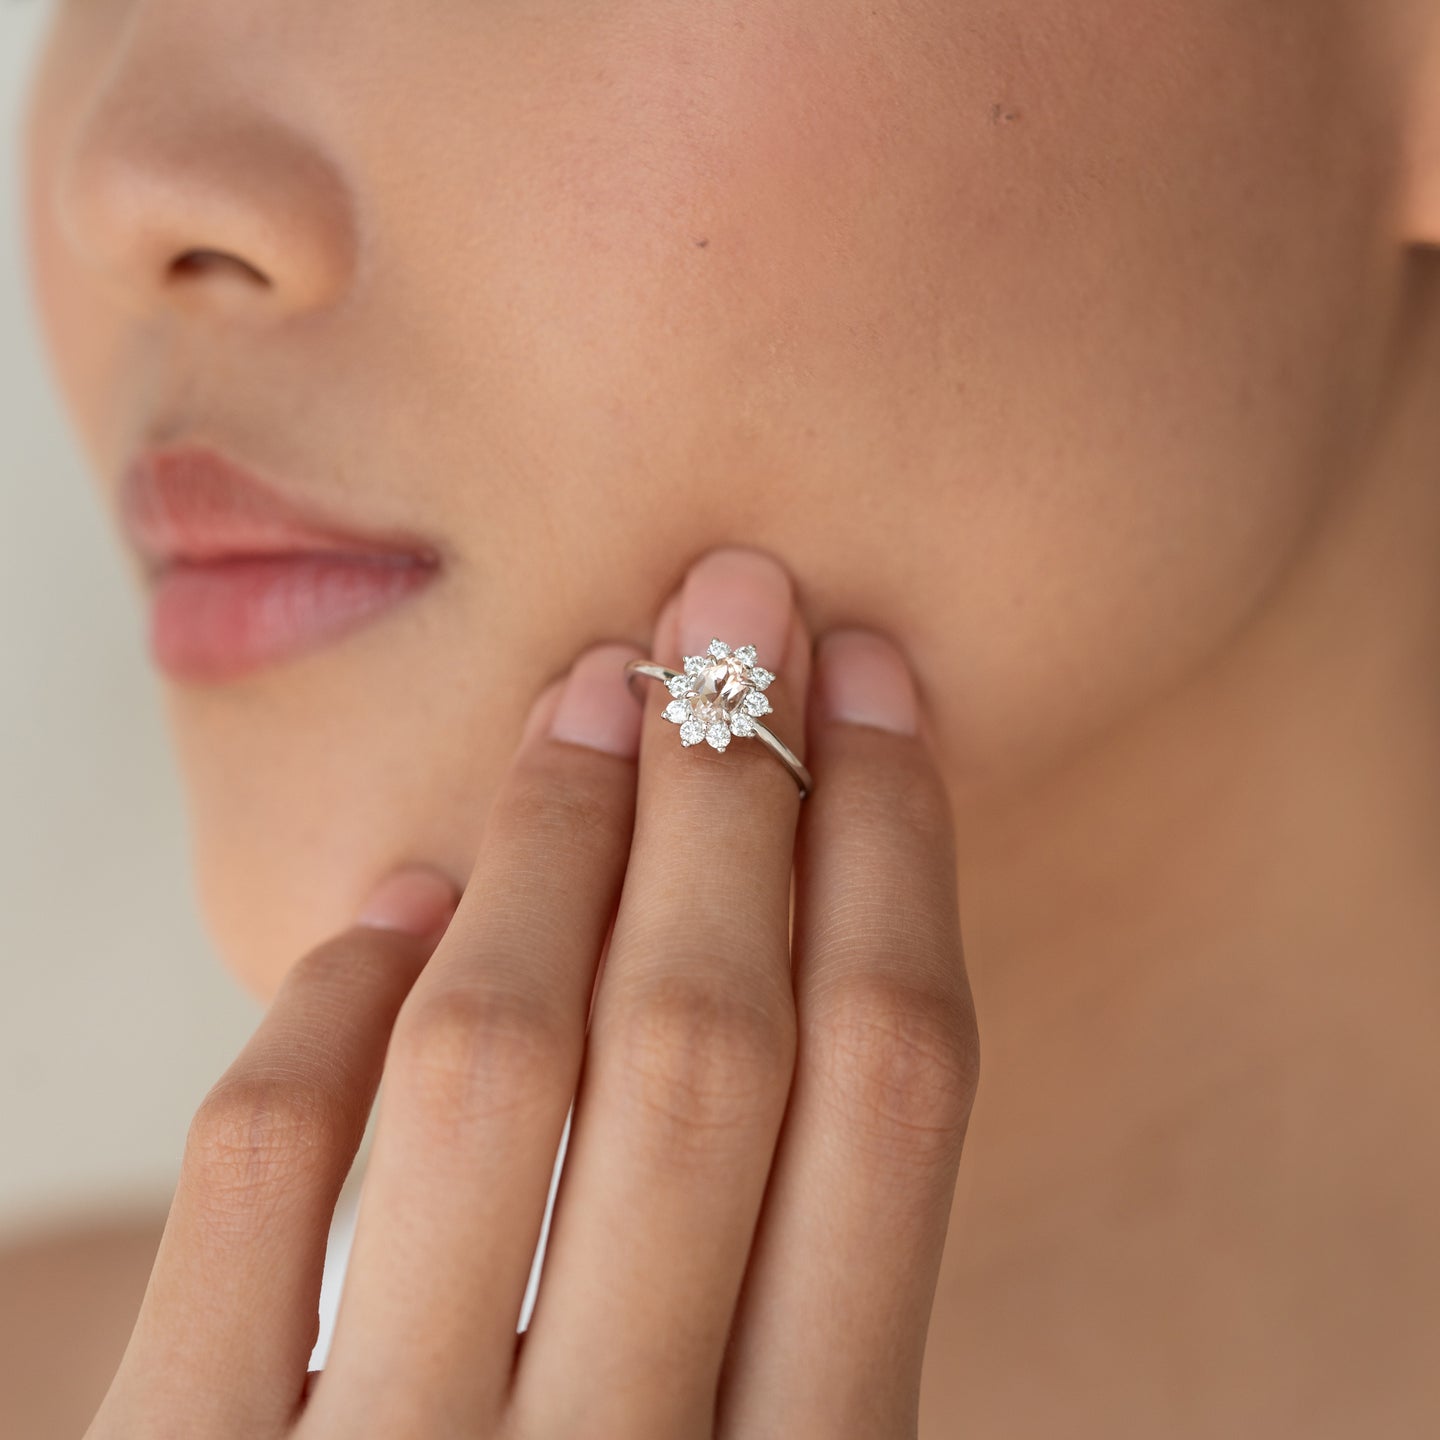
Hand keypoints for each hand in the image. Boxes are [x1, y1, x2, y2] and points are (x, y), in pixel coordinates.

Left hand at [86, 546, 977, 1439]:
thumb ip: (783, 1307)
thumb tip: (796, 982)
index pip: (889, 1089)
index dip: (891, 851)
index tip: (875, 688)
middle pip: (712, 1042)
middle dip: (739, 788)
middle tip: (733, 606)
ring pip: (503, 1069)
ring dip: (555, 843)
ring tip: (584, 692)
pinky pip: (265, 1185)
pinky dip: (335, 1009)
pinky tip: (397, 909)